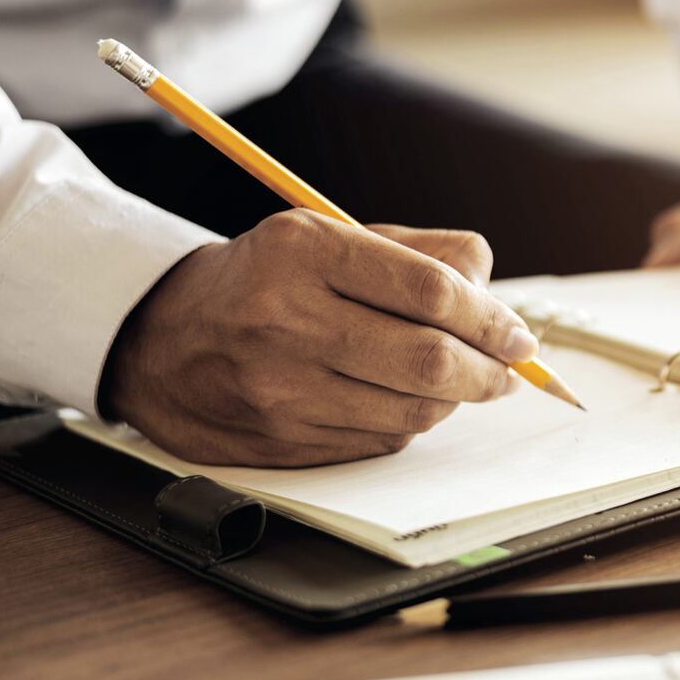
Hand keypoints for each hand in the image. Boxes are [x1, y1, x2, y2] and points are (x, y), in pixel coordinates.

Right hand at [100, 210, 538, 465]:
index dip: (491, 319)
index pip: (431, 291)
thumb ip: (422, 255)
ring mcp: (278, 388)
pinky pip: (379, 442)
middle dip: (487, 372)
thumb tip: (495, 295)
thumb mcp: (333, 237)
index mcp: (304, 251)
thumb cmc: (268, 281)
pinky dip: (406, 424)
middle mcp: (284, 319)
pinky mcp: (278, 441)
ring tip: (451, 381)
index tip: (518, 336)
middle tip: (506, 372)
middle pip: (428, 360)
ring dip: (451, 400)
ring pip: (412, 412)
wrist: (160, 338)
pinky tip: (393, 400)